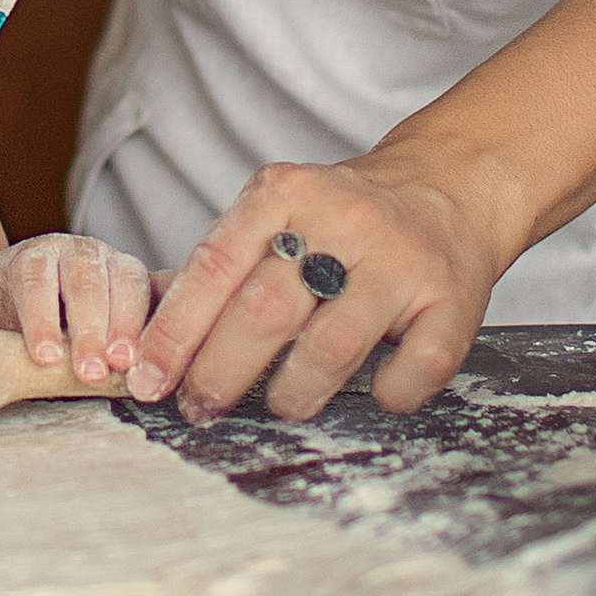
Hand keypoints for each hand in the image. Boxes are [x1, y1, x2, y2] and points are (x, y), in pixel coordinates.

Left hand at [0, 233, 155, 384]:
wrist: (50, 299)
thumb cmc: (15, 305)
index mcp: (38, 255)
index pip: (37, 281)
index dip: (41, 317)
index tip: (42, 355)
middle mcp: (80, 253)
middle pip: (86, 282)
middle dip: (90, 327)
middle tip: (91, 370)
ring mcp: (117, 264)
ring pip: (128, 284)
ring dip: (130, 326)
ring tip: (128, 366)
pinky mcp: (147, 282)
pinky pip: (161, 295)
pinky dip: (166, 320)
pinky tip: (169, 351)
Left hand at [125, 153, 513, 423]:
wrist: (450, 188)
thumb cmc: (344, 220)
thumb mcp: (276, 215)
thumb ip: (217, 266)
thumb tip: (142, 335)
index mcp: (286, 192)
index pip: (214, 266)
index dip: (174, 331)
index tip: (145, 378)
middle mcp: (344, 220)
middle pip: (264, 311)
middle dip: (218, 372)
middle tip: (199, 407)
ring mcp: (402, 261)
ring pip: (331, 347)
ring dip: (292, 392)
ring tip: (279, 404)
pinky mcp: (453, 300)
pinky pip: (413, 368)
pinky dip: (386, 394)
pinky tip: (371, 391)